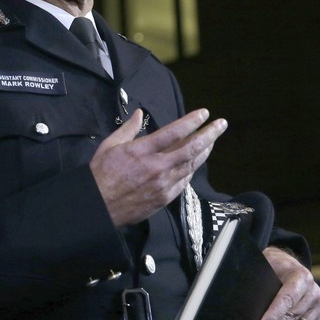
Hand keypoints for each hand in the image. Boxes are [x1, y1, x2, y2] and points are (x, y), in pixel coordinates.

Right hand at [89, 108, 227, 227]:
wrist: (99, 205)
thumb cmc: (101, 174)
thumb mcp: (110, 145)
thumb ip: (128, 128)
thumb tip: (139, 113)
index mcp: (142, 150)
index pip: (174, 132)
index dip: (191, 121)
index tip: (204, 113)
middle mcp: (157, 166)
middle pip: (190, 148)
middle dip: (209, 134)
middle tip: (221, 124)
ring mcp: (163, 184)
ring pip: (191, 165)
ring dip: (205, 151)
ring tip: (213, 141)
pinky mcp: (164, 197)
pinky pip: (184, 181)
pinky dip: (191, 169)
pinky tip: (195, 162)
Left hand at [256, 247, 319, 319]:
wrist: (288, 264)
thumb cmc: (272, 264)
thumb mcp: (266, 264)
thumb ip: (259, 278)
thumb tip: (241, 295)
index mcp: (301, 277)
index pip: (287, 298)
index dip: (274, 314)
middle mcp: (313, 292)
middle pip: (292, 316)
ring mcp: (317, 305)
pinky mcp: (316, 316)